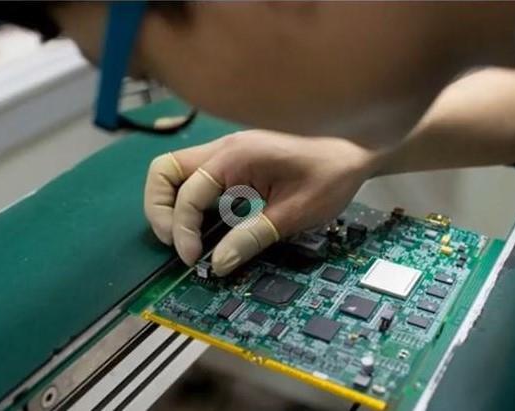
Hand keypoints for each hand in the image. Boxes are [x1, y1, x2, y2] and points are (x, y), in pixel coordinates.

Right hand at [144, 130, 381, 275]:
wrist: (356, 151)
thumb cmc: (330, 177)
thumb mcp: (294, 214)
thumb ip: (252, 237)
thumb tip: (217, 265)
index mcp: (236, 156)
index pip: (188, 194)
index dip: (183, 230)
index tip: (194, 260)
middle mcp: (223, 149)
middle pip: (164, 170)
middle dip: (159, 209)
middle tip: (177, 244)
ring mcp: (226, 153)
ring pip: (175, 172)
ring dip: (171, 205)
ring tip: (185, 239)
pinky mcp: (234, 162)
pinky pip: (196, 179)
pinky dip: (189, 202)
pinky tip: (205, 226)